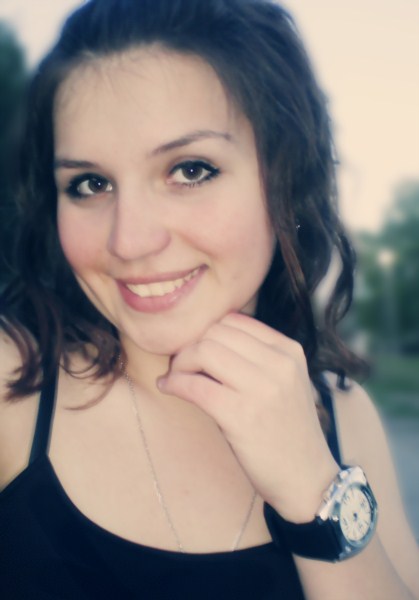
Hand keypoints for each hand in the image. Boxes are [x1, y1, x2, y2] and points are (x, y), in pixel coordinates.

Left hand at [157, 313, 338, 521]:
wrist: (307, 478)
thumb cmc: (288, 429)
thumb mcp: (286, 382)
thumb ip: (257, 356)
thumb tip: (205, 339)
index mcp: (289, 351)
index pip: (234, 321)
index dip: (207, 332)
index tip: (195, 350)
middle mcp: (279, 364)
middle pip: (215, 333)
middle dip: (190, 346)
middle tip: (180, 365)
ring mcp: (262, 389)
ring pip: (204, 352)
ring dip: (180, 363)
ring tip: (175, 377)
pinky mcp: (241, 416)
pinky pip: (195, 386)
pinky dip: (174, 383)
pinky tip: (168, 388)